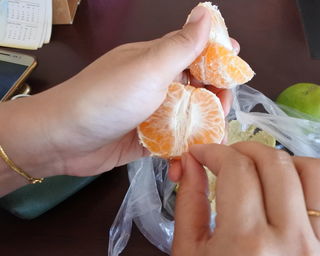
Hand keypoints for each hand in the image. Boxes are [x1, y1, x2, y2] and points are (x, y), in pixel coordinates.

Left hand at [0, 6, 235, 194]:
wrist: (62, 140)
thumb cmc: (107, 98)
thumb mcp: (148, 68)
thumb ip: (181, 46)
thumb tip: (206, 12)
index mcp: (157, 60)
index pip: (195, 52)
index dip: (218, 59)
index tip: (237, 69)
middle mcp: (156, 84)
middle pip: (196, 86)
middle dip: (215, 95)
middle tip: (224, 108)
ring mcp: (151, 113)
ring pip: (188, 115)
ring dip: (204, 125)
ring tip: (215, 136)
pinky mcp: (146, 139)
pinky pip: (173, 141)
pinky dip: (184, 148)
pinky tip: (192, 157)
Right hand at [172, 142, 319, 255]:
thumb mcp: (190, 255)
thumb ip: (189, 203)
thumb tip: (192, 161)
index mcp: (246, 244)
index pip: (236, 170)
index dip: (215, 151)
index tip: (203, 153)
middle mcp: (291, 242)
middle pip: (276, 164)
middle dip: (245, 149)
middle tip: (229, 158)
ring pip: (318, 174)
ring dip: (288, 162)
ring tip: (266, 173)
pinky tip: (304, 196)